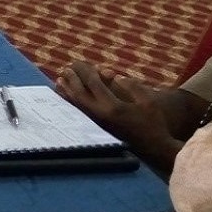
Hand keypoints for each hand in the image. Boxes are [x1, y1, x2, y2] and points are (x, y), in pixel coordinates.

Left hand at [54, 61, 170, 145]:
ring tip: (58, 80)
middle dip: (72, 80)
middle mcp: (101, 116)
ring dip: (67, 91)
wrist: (152, 148)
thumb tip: (115, 77)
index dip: (86, 72)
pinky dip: (70, 104)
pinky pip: (79, 114)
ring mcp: (96, 124)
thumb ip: (133, 86)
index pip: (94, 85)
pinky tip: (65, 98)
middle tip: (65, 69)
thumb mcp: (149, 101)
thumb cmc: (153, 123)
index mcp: (114, 107)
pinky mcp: (96, 129)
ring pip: (76, 105)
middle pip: (80, 94)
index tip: (78, 63)